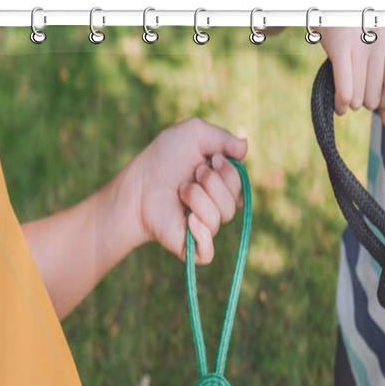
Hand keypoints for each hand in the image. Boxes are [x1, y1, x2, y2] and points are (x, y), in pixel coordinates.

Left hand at [126, 117, 247, 263]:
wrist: (139, 184)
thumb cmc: (163, 159)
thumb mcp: (193, 134)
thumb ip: (222, 137)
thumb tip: (245, 147)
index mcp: (222, 186)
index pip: (241, 185)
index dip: (228, 171)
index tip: (211, 160)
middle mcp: (218, 208)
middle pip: (233, 202)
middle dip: (211, 183)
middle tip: (191, 175)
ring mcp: (206, 229)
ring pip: (220, 218)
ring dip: (197, 197)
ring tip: (180, 191)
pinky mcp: (193, 248)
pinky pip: (208, 251)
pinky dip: (200, 234)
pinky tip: (188, 220)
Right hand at [320, 28, 384, 127]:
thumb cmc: (353, 24)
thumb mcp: (375, 47)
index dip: (384, 102)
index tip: (374, 99)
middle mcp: (379, 40)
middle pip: (373, 97)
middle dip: (362, 100)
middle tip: (354, 87)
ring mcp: (359, 42)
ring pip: (358, 98)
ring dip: (348, 103)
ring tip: (344, 95)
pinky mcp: (338, 44)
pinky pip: (344, 89)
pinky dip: (340, 103)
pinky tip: (338, 106)